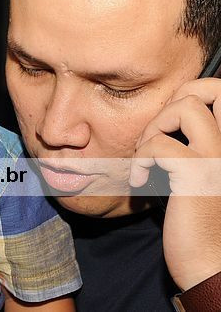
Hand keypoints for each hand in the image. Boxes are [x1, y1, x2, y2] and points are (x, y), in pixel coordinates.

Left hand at [130, 78, 220, 289]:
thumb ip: (194, 146)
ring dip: (154, 128)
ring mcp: (219, 158)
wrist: (211, 265)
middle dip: (174, 100)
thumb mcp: (202, 175)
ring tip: (147, 157)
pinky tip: (141, 183)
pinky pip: (156, 145)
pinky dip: (139, 160)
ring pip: (185, 107)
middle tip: (158, 135)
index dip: (188, 97)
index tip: (167, 129)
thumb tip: (165, 120)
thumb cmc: (201, 221)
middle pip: (213, 87)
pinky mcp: (197, 175)